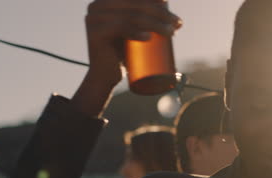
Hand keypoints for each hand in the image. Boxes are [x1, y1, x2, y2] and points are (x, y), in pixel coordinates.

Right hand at [71, 0, 181, 116]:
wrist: (105, 77)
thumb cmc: (123, 53)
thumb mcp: (132, 30)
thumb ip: (141, 15)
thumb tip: (166, 1)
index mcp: (106, 1)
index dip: (158, 2)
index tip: (176, 17)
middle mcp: (97, 5)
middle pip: (136, 5)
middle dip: (161, 13)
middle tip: (177, 25)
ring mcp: (94, 18)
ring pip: (131, 17)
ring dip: (154, 23)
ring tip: (170, 33)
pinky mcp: (94, 33)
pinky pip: (120, 29)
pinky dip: (135, 32)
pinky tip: (148, 37)